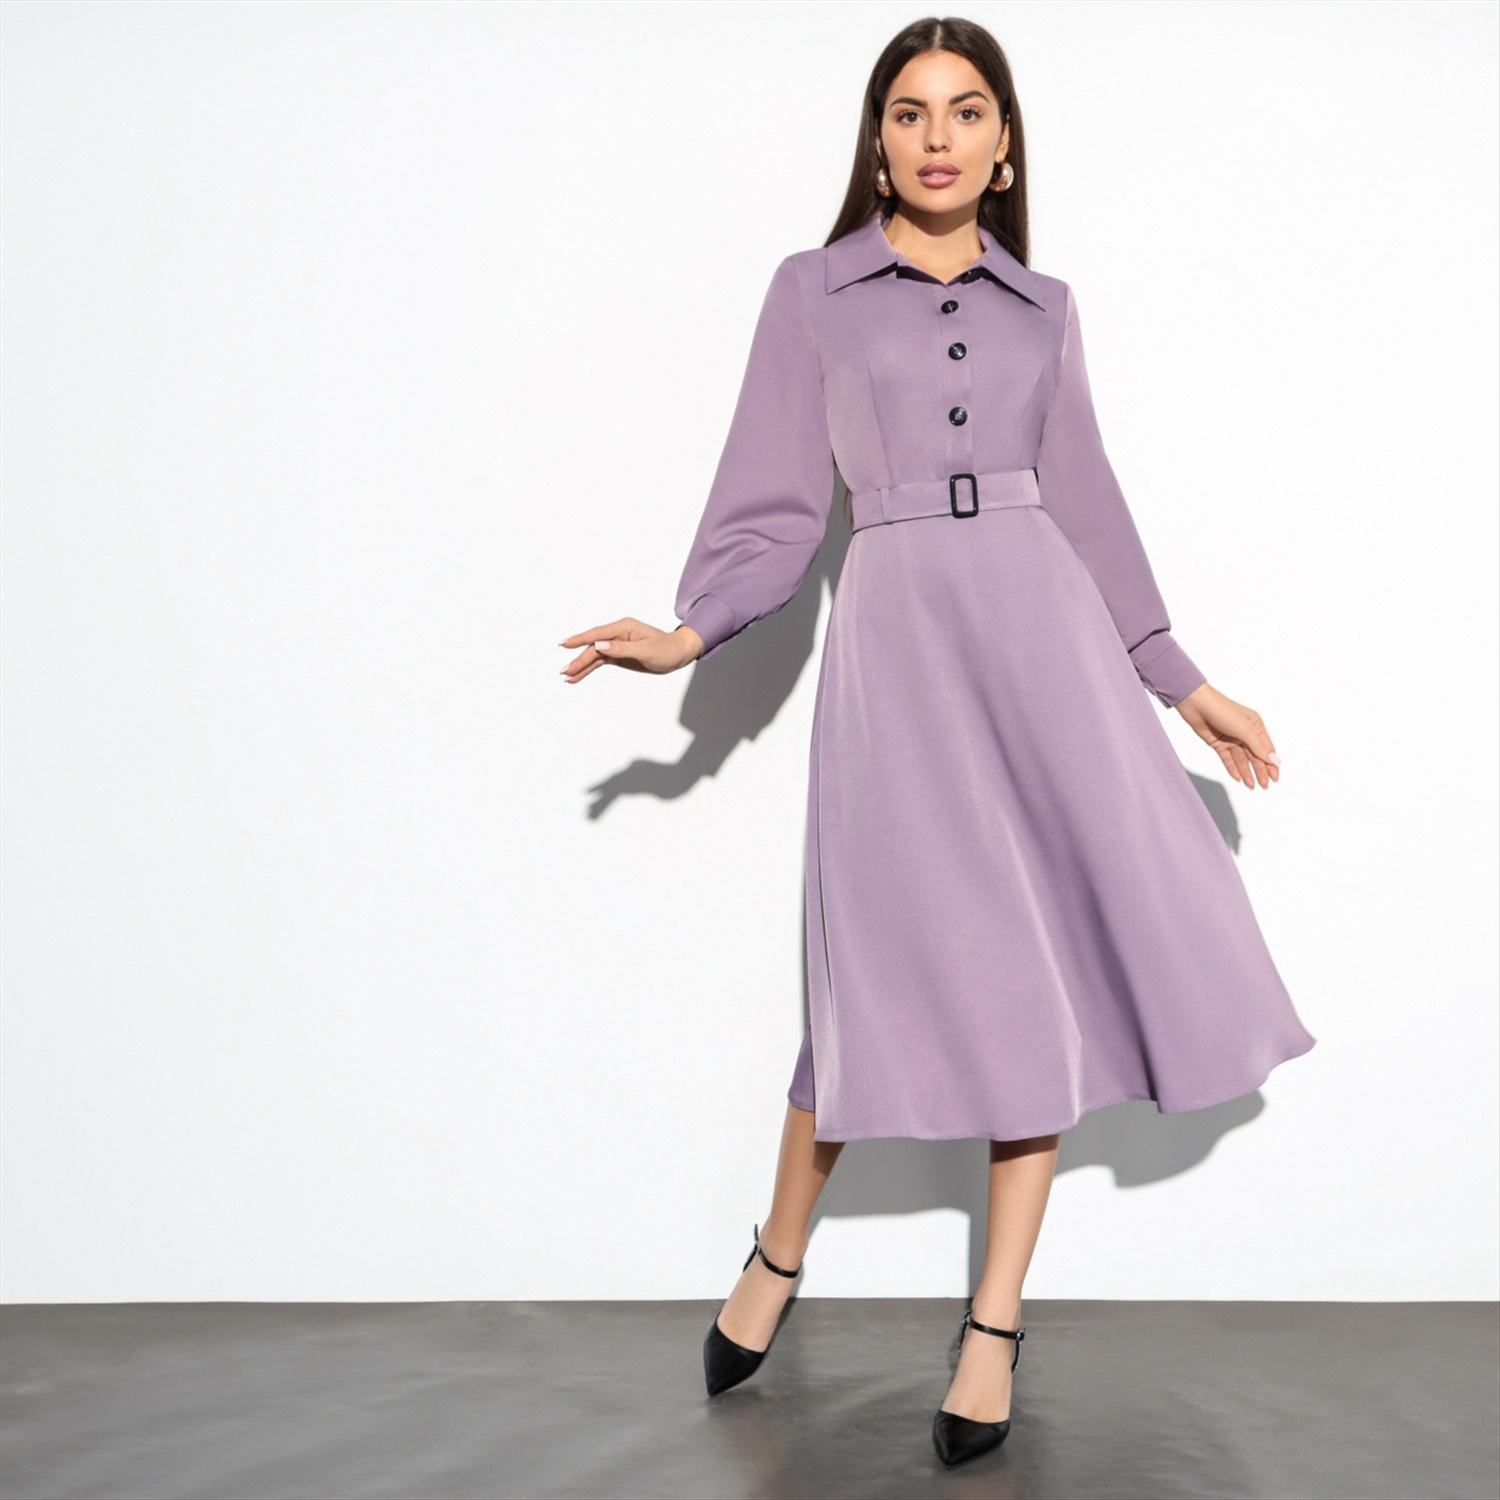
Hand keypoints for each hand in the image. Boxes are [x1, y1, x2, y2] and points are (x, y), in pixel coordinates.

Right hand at [558, 618, 702, 682]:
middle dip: (578, 659)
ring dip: (581, 666)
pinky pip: (600, 662)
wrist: (677, 654)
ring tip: (567, 676)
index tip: (565, 644)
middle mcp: (617, 635)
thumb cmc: (666, 649)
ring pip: (594, 656)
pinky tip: (578, 676)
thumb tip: (599, 646)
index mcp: (623, 628)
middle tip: (565, 671)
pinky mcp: (618, 655)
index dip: (580, 639)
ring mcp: (616, 645)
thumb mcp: (645, 650)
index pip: (598, 634)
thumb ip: (621, 648)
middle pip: (593, 647)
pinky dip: (589, 669)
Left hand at [1173, 683, 1281, 789]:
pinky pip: (1228, 759)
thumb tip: (1275, 760)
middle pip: (1254, 756)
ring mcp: (1231, 738)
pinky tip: (1238, 778)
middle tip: (1264, 786)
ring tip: (1251, 786)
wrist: (1197, 705)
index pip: (1266, 749)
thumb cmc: (1223, 711)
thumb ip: (1258, 747)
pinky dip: (1233, 768)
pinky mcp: (1218, 743)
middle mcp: (1244, 733)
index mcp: (1255, 726)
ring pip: (1241, 759)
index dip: (1271, 764)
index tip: (1275, 778)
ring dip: (1246, 772)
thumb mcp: (1244, 729)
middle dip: (1260, 771)